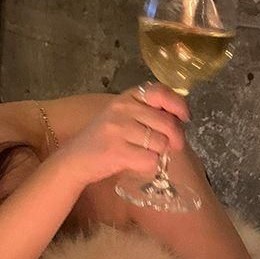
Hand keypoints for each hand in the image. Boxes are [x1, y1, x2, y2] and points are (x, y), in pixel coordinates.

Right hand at [59, 83, 190, 186]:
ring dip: (158, 153)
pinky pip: (150, 160)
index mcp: (127, 97)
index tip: (184, 117)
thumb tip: (180, 119)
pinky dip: (149, 166)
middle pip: (167, 123)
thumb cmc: (105, 139)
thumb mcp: (123, 116)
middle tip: (170, 147)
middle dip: (175, 139)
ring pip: (160, 143)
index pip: (160, 92)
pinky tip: (136, 163)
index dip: (178, 105)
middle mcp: (122, 108)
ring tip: (143, 153)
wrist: (75, 159)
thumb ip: (147, 112)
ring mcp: (118, 129)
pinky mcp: (116, 150)